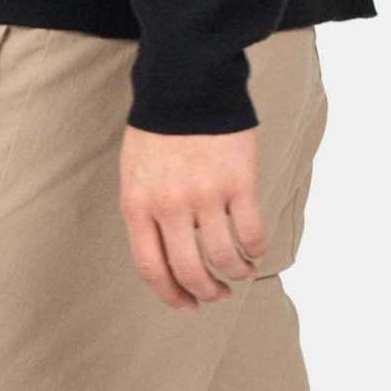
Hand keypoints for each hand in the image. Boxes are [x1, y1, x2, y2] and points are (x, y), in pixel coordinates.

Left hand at [119, 126, 267, 310]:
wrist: (187, 84)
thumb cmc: (158, 132)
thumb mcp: (134, 175)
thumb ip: (145, 215)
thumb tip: (165, 258)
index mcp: (138, 206)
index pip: (152, 268)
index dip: (170, 294)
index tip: (186, 305)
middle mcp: (170, 206)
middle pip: (189, 269)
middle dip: (205, 292)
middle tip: (217, 296)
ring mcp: (205, 194)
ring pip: (223, 256)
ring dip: (235, 274)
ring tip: (242, 274)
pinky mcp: (238, 181)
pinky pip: (250, 230)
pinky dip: (257, 249)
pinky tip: (257, 252)